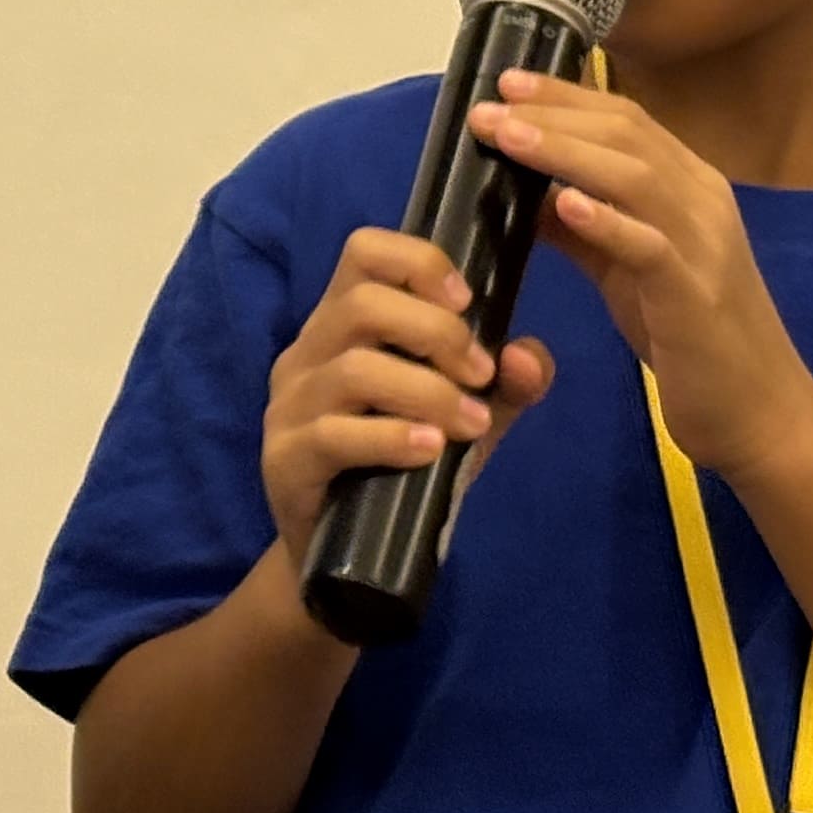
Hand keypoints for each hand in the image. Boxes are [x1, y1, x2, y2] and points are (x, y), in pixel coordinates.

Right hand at [256, 228, 554, 554]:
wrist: (344, 560)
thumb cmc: (402, 468)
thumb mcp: (463, 420)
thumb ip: (502, 386)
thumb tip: (527, 356)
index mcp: (342, 323)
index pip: (364, 252)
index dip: (419, 261)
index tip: (468, 301)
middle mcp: (307, 351)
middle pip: (363, 303)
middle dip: (437, 332)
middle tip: (480, 375)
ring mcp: (287, 405)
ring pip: (354, 369)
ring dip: (427, 391)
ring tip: (470, 423)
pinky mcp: (284, 459)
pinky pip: (333, 435)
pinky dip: (390, 437)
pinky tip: (430, 451)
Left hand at [466, 73, 812, 479]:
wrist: (759, 415)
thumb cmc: (689, 339)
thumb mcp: (626, 270)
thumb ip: (584, 227)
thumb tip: (523, 188)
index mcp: (690, 187)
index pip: (625, 119)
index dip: (565, 96)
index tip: (506, 82)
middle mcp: (703, 201)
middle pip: (626, 134)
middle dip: (553, 114)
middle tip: (489, 105)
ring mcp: (705, 245)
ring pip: (636, 176)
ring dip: (565, 151)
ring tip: (508, 136)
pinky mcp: (696, 295)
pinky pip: (652, 246)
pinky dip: (608, 220)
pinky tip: (565, 204)